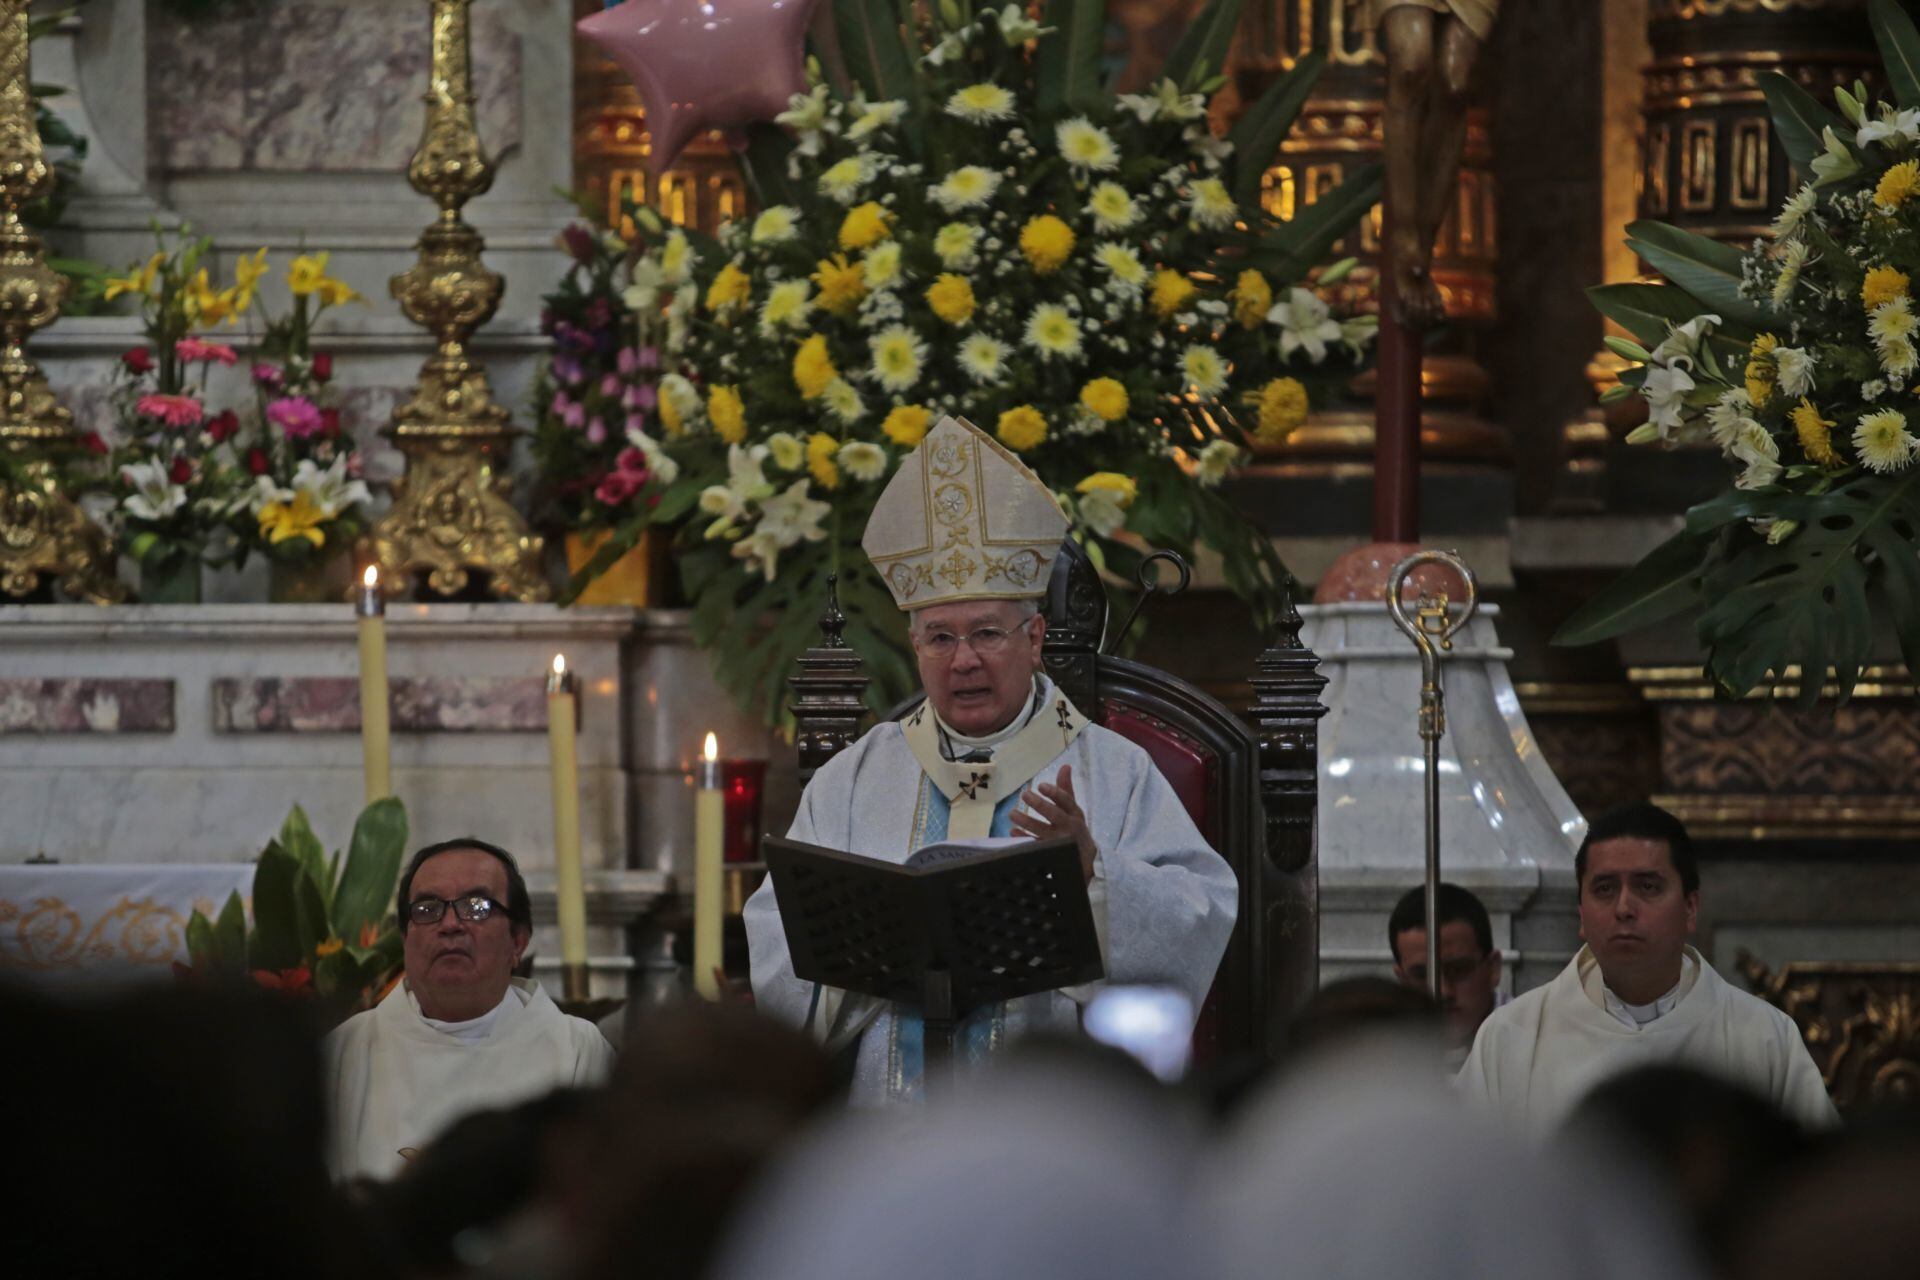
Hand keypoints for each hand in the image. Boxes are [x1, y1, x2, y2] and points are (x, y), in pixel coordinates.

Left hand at [1011, 764, 1096, 883]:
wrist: (1085, 858)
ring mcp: (1060, 842)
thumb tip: (1065, 766)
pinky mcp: (1051, 854)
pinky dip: (1024, 839)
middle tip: (1025, 795)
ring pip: (1042, 831)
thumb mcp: (1073, 809)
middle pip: (1055, 815)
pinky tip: (1013, 832)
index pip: (1066, 800)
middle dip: (1040, 805)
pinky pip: (1035, 846)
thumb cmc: (1075, 828)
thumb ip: (1066, 789)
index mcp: (1075, 814)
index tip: (1040, 785)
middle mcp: (1069, 827)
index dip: (1054, 792)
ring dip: (1026, 822)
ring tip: (1012, 814)